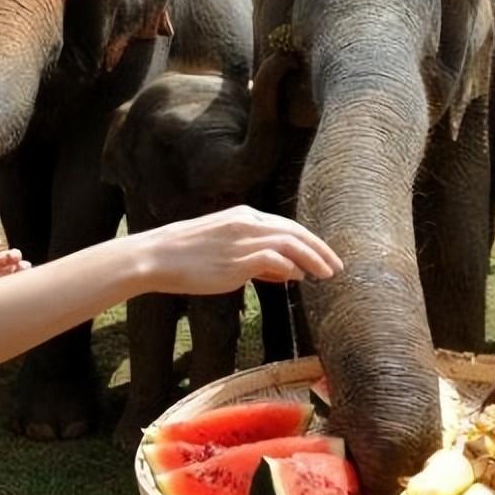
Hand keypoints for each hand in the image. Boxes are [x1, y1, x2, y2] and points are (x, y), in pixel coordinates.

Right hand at [131, 205, 342, 296]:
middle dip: (320, 249)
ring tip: (328, 274)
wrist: (157, 257)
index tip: (326, 256)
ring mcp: (242, 239)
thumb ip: (256, 259)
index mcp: (243, 215)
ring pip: (290, 243)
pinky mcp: (236, 258)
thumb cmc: (187, 256)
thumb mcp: (224, 249)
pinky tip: (297, 278)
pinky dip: (289, 267)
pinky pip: (274, 259)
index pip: (287, 225)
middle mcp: (246, 222)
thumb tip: (288, 272)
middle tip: (338, 266)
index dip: (311, 241)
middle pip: (295, 231)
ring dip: (313, 259)